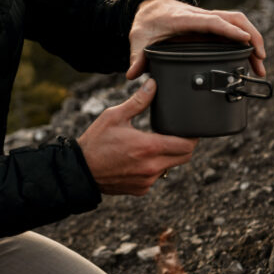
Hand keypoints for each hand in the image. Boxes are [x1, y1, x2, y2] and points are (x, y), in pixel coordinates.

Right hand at [77, 79, 196, 194]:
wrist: (81, 171)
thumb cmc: (96, 141)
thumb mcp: (115, 116)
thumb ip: (138, 101)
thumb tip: (153, 84)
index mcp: (148, 147)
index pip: (186, 145)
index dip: (192, 135)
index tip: (190, 128)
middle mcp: (152, 167)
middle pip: (185, 157)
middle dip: (184, 145)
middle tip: (176, 134)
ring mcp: (147, 181)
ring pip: (170, 167)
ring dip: (168, 156)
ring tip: (155, 145)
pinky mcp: (141, 189)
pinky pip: (156, 177)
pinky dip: (154, 168)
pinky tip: (141, 159)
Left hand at [126, 0, 266, 78]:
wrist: (149, 7)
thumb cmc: (145, 24)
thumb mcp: (138, 39)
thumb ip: (137, 57)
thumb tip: (132, 74)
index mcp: (184, 19)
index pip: (211, 22)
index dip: (228, 30)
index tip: (244, 40)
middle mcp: (200, 15)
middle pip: (233, 19)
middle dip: (251, 36)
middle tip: (261, 60)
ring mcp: (208, 19)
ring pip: (238, 22)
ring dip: (253, 39)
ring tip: (260, 64)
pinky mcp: (212, 24)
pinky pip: (234, 28)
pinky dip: (246, 40)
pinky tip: (251, 58)